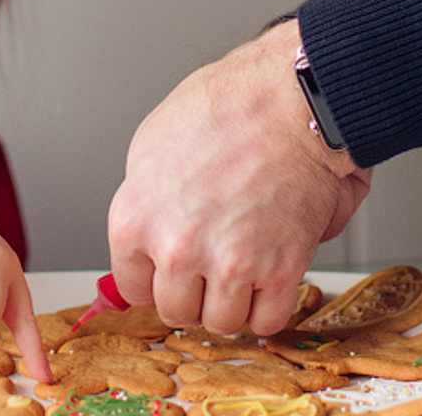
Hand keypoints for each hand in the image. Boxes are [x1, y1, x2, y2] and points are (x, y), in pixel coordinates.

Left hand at [107, 19, 371, 335]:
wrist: (288, 99)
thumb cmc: (225, 107)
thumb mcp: (152, 142)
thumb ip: (143, 198)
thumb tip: (144, 235)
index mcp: (135, 219)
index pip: (133, 286)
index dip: (155, 276)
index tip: (169, 271)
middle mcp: (176, 248)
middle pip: (176, 310)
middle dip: (193, 290)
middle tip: (209, 262)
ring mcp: (228, 263)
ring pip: (221, 322)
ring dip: (231, 301)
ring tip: (240, 265)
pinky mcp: (279, 270)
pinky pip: (267, 321)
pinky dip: (269, 306)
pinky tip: (268, 275)